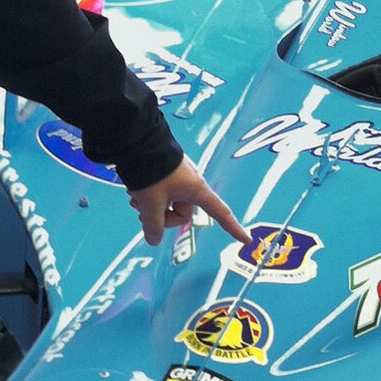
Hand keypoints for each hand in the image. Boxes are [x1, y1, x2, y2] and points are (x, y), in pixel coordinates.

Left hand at [128, 158, 248, 248]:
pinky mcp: (165, 175)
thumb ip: (153, 225)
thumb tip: (154, 240)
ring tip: (135, 195)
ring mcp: (178, 179)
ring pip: (166, 205)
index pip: (220, 213)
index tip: (246, 240)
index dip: (233, 227)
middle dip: (160, 215)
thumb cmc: (152, 171)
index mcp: (197, 190)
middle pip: (181, 214)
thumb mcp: (151, 202)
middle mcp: (191, 185)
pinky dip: (146, 195)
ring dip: (149, 205)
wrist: (138, 141)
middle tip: (143, 207)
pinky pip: (160, 194)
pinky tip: (134, 189)